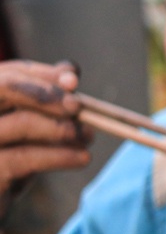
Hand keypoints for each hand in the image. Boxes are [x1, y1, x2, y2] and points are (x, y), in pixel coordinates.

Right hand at [0, 61, 90, 206]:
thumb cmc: (8, 163)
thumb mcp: (26, 129)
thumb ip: (44, 100)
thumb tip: (71, 71)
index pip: (7, 73)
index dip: (41, 74)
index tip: (74, 81)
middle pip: (2, 86)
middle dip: (45, 93)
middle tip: (78, 106)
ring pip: (19, 122)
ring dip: (62, 127)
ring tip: (89, 136)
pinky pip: (24, 158)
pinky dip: (59, 155)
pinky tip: (83, 158)